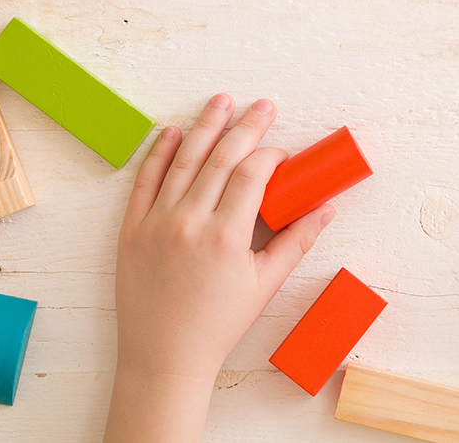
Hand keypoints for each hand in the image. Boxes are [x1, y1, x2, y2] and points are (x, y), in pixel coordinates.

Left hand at [104, 94, 335, 442]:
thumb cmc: (218, 325)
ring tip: (221, 101)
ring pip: (183, 161)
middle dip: (245, 126)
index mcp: (225, 237)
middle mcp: (188, 223)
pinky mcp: (131, 231)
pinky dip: (159, 153)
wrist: (164, 356)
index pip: (251, 175)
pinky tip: (171, 131)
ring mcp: (156, 224)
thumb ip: (297, 241)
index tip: (281, 154)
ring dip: (204, 127)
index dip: (269, 156)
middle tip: (263, 104)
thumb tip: (327, 209)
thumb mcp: (265, 285)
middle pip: (220, 158)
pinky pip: (145, 182)